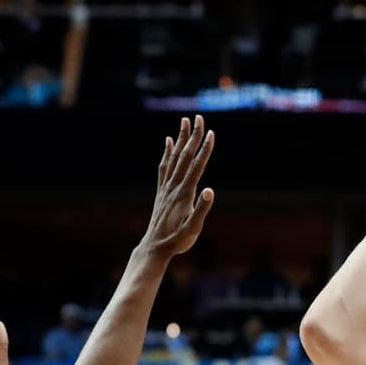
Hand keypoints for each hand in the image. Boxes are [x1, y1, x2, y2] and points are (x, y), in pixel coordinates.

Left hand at [142, 115, 214, 260]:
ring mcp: (166, 187)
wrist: (155, 247)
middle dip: (193, 136)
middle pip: (185, 156)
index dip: (204, 149)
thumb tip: (210, 190)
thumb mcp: (193, 229)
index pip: (197, 166)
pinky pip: (164, 167)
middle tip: (198, 117)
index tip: (210, 132)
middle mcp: (174, 186)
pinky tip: (168, 142)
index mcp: (185, 194)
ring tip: (184, 121)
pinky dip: (167, 152)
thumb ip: (201, 210)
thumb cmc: (177, 241)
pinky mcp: (161, 191)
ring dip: (180, 138)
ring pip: (174, 157)